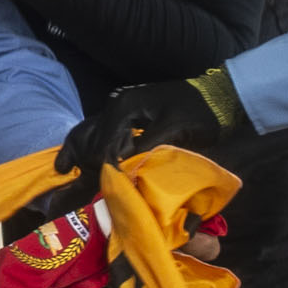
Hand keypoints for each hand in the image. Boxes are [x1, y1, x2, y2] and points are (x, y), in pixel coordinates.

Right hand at [54, 67, 246, 178]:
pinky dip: (95, 148)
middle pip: (90, 139)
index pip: (101, 145)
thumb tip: (122, 171)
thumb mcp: (172, 132)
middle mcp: (116, 106)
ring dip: (85, 156)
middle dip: (86, 164)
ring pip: (93, 135)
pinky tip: (85, 162)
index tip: (104, 189)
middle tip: (80, 187)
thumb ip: (145, 149)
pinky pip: (104, 134)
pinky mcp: (128, 116)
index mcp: (124, 109)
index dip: (101, 170)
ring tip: (70, 173)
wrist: (218, 98)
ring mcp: (121, 110)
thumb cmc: (198, 113)